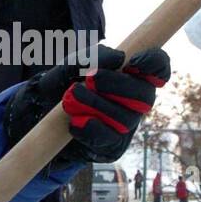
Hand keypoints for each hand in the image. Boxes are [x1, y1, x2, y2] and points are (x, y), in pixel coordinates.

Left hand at [3, 43, 169, 164]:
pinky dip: (90, 128)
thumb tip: (119, 58)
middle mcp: (135, 101)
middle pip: (144, 95)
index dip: (154, 64)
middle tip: (91, 78)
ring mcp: (125, 125)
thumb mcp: (72, 64)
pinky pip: (109, 139)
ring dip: (97, 105)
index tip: (133, 63)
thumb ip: (93, 56)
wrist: (42, 111)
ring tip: (72, 97)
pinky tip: (74, 122)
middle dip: (117, 85)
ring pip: (125, 118)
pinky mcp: (112, 145)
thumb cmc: (65, 82)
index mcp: (132, 75)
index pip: (158, 67)